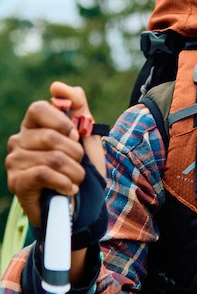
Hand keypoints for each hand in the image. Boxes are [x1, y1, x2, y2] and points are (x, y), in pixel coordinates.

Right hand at [6, 82, 105, 229]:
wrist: (81, 207)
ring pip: (51, 158)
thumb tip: (57, 86)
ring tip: (76, 181)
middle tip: (80, 165)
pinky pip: (44, 174)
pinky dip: (64, 183)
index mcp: (33, 125)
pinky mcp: (16, 183)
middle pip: (49, 136)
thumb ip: (78, 106)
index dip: (61, 121)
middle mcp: (19, 140)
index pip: (39, 108)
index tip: (75, 135)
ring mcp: (14, 161)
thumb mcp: (86, 135)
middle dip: (75, 153)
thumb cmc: (82, 169)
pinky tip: (69, 189)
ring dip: (74, 173)